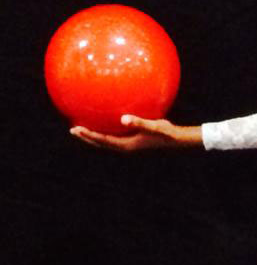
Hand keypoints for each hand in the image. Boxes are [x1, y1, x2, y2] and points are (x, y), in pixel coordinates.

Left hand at [70, 115, 202, 150]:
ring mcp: (128, 143)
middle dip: (87, 137)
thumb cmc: (166, 132)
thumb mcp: (154, 126)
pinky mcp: (132, 139)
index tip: (77, 129)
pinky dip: (106, 129)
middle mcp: (125, 146)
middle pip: (101, 143)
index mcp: (127, 145)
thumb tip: (123, 118)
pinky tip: (106, 119)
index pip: (103, 140)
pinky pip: (114, 134)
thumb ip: (139, 122)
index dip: (89, 135)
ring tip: (84, 127)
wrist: (176, 139)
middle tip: (73, 130)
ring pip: (106, 140)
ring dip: (94, 135)